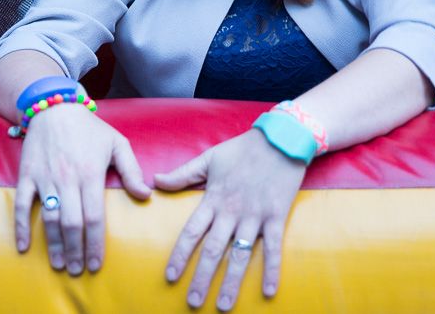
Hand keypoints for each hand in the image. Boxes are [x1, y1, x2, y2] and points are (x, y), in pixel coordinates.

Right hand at [14, 104, 150, 274]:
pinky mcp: (27, 175)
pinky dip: (20, 227)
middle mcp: (67, 178)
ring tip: (59, 263)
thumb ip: (132, 170)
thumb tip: (146, 195)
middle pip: (71, 223)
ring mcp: (45, 178)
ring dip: (53, 244)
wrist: (55, 107)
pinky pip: (21, 205)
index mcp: (91, 173)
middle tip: (77, 270)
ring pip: (48, 218)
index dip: (95, 243)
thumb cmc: (90, 127)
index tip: (96, 263)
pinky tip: (24, 246)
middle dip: (75, 250)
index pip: (94, 217)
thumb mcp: (118, 143)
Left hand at [154, 128, 306, 311]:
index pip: (191, 232)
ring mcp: (255, 216)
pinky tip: (268, 292)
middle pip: (213, 250)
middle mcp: (232, 211)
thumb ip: (182, 174)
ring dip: (231, 282)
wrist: (280, 139)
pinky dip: (271, 270)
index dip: (180, 255)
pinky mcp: (276, 216)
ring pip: (240, 254)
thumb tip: (154, 181)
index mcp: (213, 198)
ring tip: (222, 306)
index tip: (170, 276)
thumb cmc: (242, 148)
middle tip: (192, 302)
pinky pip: (273, 248)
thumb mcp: (209, 158)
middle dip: (201, 278)